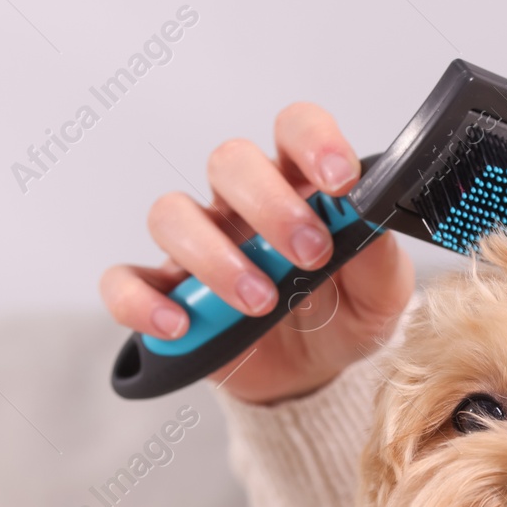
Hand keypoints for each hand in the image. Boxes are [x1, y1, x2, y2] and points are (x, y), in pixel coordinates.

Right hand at [100, 103, 413, 404]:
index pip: (295, 130)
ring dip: (215, 257)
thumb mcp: (380, 295)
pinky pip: (126, 281)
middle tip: (309, 255)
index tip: (339, 180)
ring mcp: (197, 246)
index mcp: (299, 185)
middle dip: (269, 205)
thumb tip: (373, 217)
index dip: (314, 141)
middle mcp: (241, 205)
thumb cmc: (344, 317)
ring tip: (260, 303)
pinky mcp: (166, 293)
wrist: (315, 375)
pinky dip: (143, 301)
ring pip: (172, 214)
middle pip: (229, 162)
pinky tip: (181, 325)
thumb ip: (380, 257)